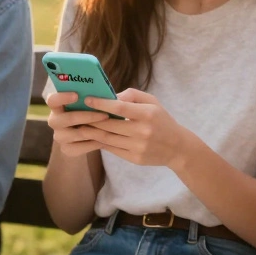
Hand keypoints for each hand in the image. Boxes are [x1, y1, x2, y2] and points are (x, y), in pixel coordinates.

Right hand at [46, 91, 115, 156]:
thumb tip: (116, 97)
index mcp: (59, 104)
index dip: (61, 98)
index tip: (77, 95)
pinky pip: (77, 148)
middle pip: (60, 120)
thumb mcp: (101, 99)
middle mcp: (55, 120)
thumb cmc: (100, 108)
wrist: (105, 130)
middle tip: (104, 115)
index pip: (52, 100)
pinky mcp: (67, 149)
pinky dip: (92, 143)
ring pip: (73, 134)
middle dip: (84, 116)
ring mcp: (59, 136)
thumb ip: (103, 94)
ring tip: (109, 127)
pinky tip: (105, 139)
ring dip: (93, 130)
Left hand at [82, 89, 199, 169]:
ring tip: (80, 126)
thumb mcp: (153, 102)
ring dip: (92, 132)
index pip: (120, 108)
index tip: (88, 99)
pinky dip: (101, 142)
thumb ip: (132, 95)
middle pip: (110, 125)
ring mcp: (138, 147)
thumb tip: (111, 96)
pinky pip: (112, 149)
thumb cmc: (162, 120)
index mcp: (148, 114)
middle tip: (78, 114)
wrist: (178, 147)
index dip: (102, 103)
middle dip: (91, 120)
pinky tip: (93, 137)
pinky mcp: (135, 159)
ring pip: (108, 139)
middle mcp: (143, 131)